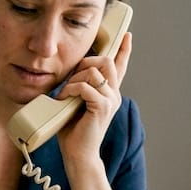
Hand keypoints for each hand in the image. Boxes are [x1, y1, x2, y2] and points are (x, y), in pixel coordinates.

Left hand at [57, 31, 131, 161]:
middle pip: (107, 61)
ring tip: (66, 92)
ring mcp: (110, 100)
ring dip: (75, 78)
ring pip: (95, 71)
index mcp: (109, 93)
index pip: (120, 66)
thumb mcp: (76, 102)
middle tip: (72, 76)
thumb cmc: (73, 131)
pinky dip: (71, 89)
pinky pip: (86, 86)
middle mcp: (114, 94)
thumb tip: (70, 72)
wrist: (78, 154)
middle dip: (86, 62)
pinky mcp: (102, 107)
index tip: (126, 35)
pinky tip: (64, 98)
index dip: (124, 49)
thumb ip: (79, 87)